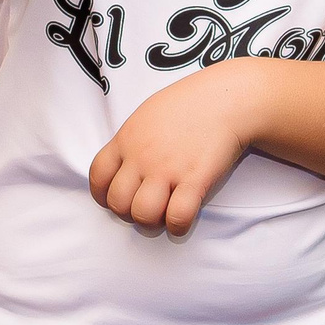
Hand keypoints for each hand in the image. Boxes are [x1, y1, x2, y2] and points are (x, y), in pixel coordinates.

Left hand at [88, 62, 261, 237]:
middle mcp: (142, 156)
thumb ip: (131, 140)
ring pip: (143, 214)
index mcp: (126, 139)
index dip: (103, 195)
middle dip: (129, 211)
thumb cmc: (188, 104)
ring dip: (152, 220)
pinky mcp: (194, 179)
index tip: (116, 198)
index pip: (98, 177)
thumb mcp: (147, 114)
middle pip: (118, 203)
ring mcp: (167, 169)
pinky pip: (177, 217)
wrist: (225, 99)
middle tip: (146, 205)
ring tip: (164, 211)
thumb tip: (124, 165)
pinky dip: (178, 225)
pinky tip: (183, 216)